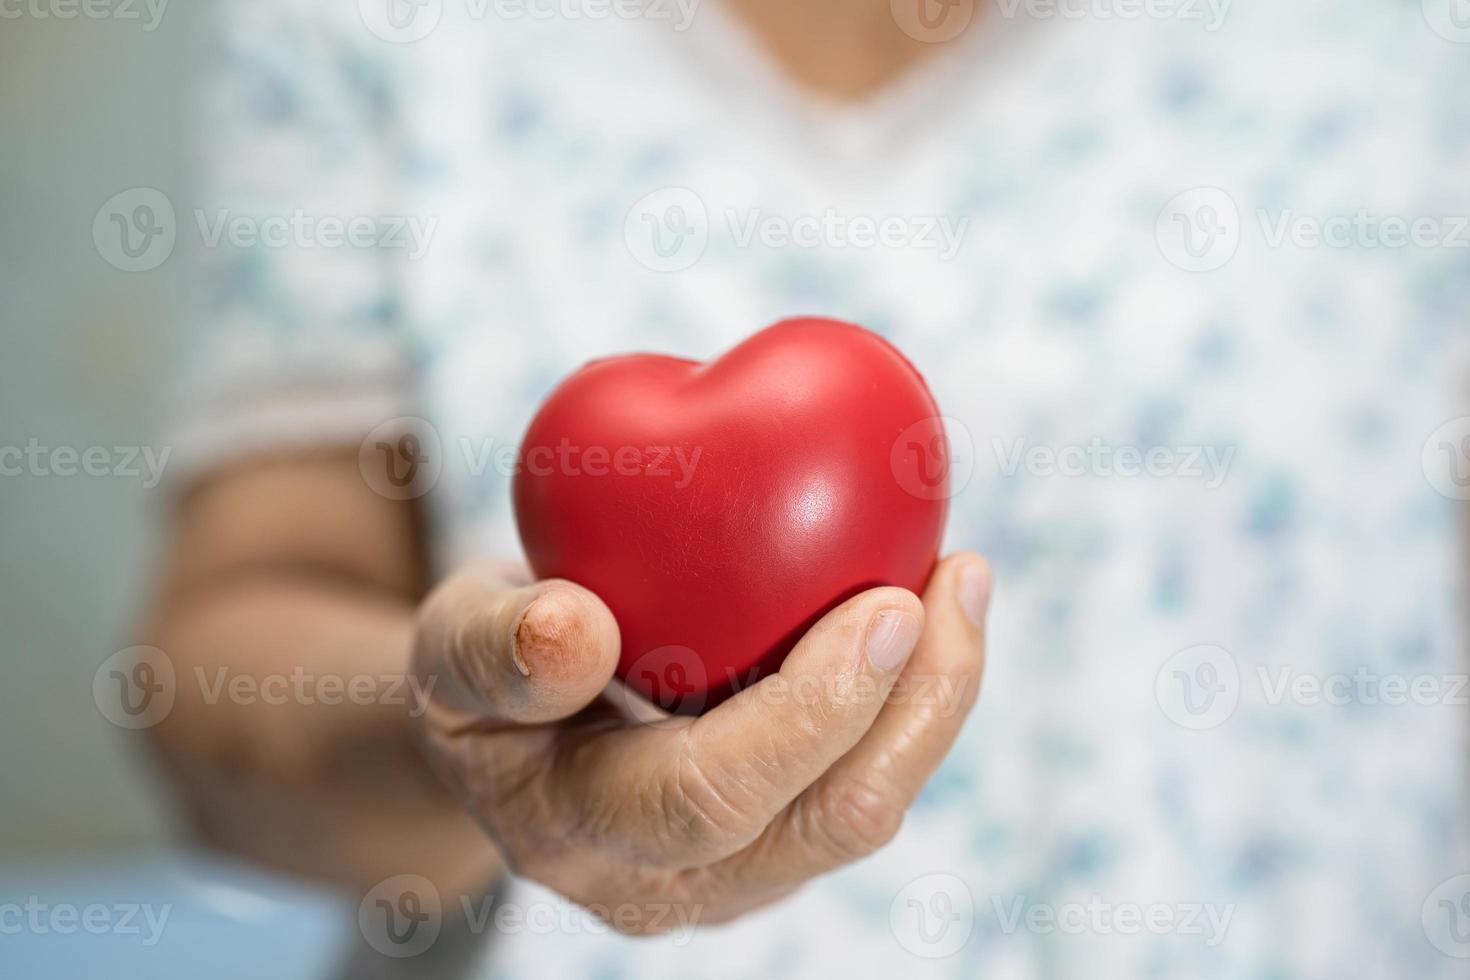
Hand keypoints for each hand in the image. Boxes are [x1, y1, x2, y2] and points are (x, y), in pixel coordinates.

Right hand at [411, 554, 990, 931]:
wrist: (506, 735)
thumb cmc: (481, 670)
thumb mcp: (445, 647)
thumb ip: (489, 647)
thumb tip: (573, 630)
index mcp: (580, 832)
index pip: (712, 796)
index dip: (812, 712)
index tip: (885, 605)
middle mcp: (672, 881)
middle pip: (829, 822)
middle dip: (916, 705)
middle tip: (958, 577)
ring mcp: (736, 871)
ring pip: (865, 811)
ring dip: (934, 700)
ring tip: (962, 580)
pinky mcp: (778, 839)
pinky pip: (863, 778)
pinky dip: (910, 698)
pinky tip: (925, 606)